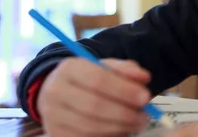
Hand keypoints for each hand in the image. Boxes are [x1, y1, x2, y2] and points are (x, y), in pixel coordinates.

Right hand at [37, 58, 151, 136]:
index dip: (123, 90)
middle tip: (144, 116)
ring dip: (118, 127)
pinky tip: (120, 130)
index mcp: (69, 68)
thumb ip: (126, 69)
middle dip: (124, 113)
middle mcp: (55, 91)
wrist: (61, 91)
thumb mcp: (107, 66)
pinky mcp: (55, 134)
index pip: (97, 79)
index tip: (145, 97)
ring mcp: (52, 115)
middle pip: (93, 105)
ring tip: (136, 124)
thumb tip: (144, 78)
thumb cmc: (90, 77)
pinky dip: (106, 136)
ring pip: (89, 126)